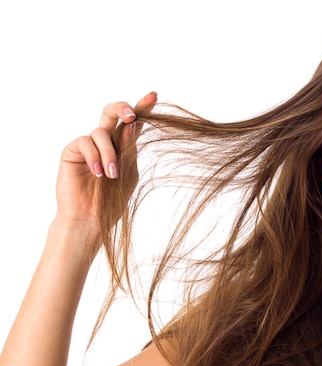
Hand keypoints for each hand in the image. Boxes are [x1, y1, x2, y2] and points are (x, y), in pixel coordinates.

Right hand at [54, 92, 156, 232]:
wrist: (90, 219)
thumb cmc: (112, 199)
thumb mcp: (128, 173)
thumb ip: (130, 149)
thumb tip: (133, 124)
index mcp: (123, 146)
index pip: (133, 123)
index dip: (143, 107)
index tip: (154, 95)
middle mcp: (105, 141)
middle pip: (111, 112)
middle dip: (122, 109)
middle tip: (131, 116)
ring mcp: (88, 145)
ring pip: (101, 132)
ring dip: (109, 153)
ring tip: (111, 175)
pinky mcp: (72, 151)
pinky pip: (85, 142)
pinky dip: (94, 157)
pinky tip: (97, 174)